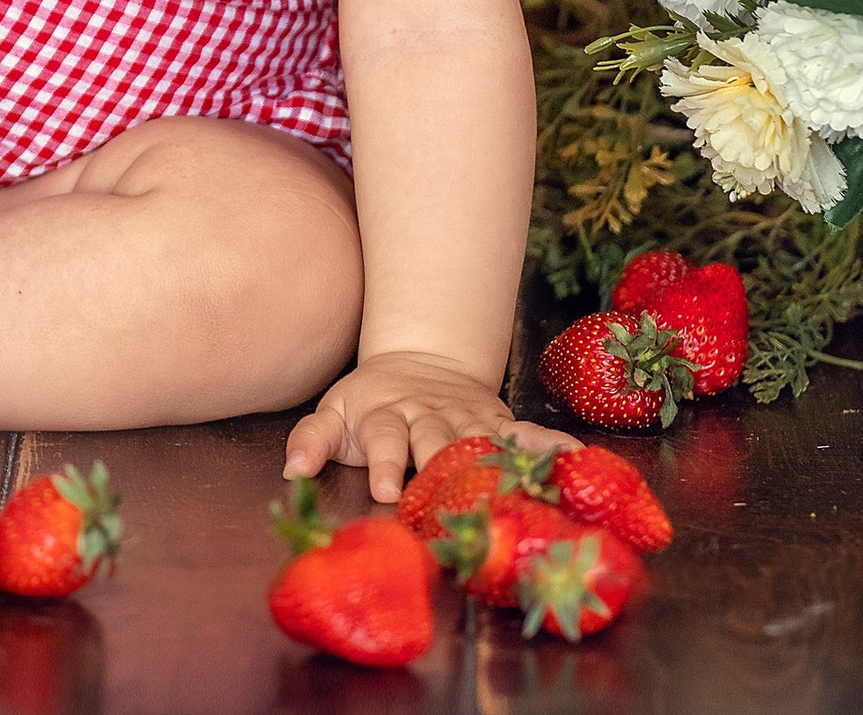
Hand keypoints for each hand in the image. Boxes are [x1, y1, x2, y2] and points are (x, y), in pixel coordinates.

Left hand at [282, 350, 573, 504]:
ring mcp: (463, 416)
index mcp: (384, 415)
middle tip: (452, 500)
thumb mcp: (333, 415)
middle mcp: (426, 414)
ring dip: (493, 463)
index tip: (388, 490)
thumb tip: (291, 471)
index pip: (384, 437)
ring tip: (515, 489)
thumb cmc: (368, 405)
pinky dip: (546, 443)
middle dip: (441, 468)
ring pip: (478, 439)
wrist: (416, 362)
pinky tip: (571, 457)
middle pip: (434, 440)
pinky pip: (522, 432)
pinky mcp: (494, 419)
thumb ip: (310, 441)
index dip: (386, 462)